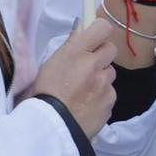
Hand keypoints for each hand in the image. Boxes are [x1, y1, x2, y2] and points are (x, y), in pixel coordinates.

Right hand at [29, 22, 119, 139]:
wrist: (51, 127)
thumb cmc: (44, 93)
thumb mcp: (51, 64)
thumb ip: (70, 46)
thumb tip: (82, 29)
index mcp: (76, 53)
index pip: (102, 28)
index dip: (100, 31)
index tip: (94, 37)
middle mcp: (94, 65)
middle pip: (111, 49)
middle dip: (101, 55)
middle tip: (88, 65)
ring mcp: (105, 84)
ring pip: (110, 72)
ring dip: (101, 77)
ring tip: (83, 90)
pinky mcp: (110, 100)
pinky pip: (110, 92)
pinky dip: (101, 96)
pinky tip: (87, 103)